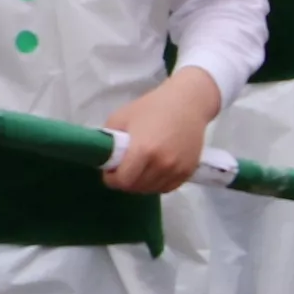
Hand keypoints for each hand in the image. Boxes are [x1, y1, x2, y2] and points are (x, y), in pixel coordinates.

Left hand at [101, 70, 219, 194]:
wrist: (188, 103)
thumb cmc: (152, 107)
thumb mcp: (122, 117)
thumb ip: (110, 141)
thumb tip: (105, 158)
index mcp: (143, 150)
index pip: (122, 181)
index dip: (111, 179)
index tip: (110, 171)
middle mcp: (161, 164)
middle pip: (136, 187)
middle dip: (125, 181)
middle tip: (123, 169)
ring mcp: (177, 169)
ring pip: (152, 190)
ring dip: (141, 184)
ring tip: (138, 170)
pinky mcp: (188, 171)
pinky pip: (167, 188)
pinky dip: (157, 184)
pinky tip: (153, 172)